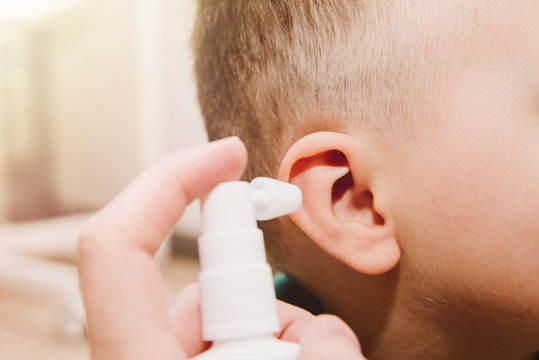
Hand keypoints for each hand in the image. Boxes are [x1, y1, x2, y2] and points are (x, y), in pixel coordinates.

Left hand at [78, 137, 366, 358]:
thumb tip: (329, 333)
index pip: (119, 243)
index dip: (169, 181)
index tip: (228, 155)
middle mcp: (138, 358)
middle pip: (196, 288)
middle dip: (261, 292)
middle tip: (309, 328)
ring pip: (216, 319)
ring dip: (276, 325)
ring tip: (315, 351)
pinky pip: (223, 340)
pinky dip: (265, 340)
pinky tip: (303, 356)